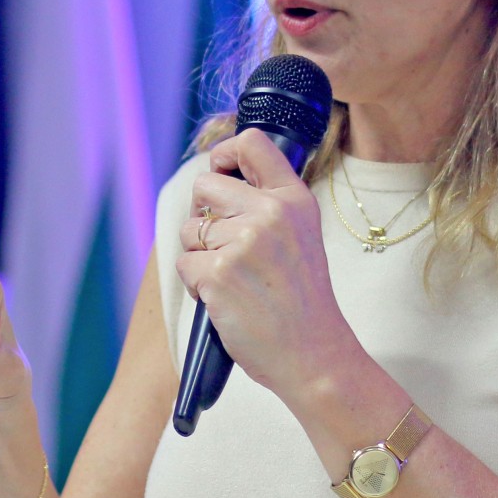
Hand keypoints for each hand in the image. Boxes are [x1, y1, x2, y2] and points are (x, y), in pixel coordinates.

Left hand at [173, 129, 356, 400]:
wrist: (313, 353)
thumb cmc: (302, 301)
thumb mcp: (301, 236)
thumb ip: (268, 204)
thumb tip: (215, 184)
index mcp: (294, 199)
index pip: (252, 143)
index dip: (225, 154)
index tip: (222, 172)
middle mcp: (271, 213)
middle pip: (205, 185)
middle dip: (205, 216)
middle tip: (226, 247)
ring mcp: (244, 242)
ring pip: (190, 229)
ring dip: (200, 255)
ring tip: (234, 280)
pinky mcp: (219, 272)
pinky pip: (184, 263)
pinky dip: (196, 284)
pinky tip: (225, 298)